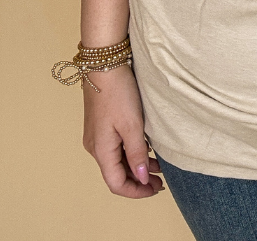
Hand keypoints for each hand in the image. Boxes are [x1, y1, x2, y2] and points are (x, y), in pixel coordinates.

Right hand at [82, 65, 164, 197]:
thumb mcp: (132, 125)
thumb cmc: (118, 92)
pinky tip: (147, 150)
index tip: (156, 189)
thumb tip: (141, 178)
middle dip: (138, 181)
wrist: (105, 64)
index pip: (116, 184)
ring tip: (159, 167)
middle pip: (116, 174)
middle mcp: (95, 146)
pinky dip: (132, 153)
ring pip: (117, 161)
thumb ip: (137, 154)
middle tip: (161, 182)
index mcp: (100, 150)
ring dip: (136, 167)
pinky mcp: (102, 125)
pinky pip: (117, 147)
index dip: (136, 191)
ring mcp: (98, 136)